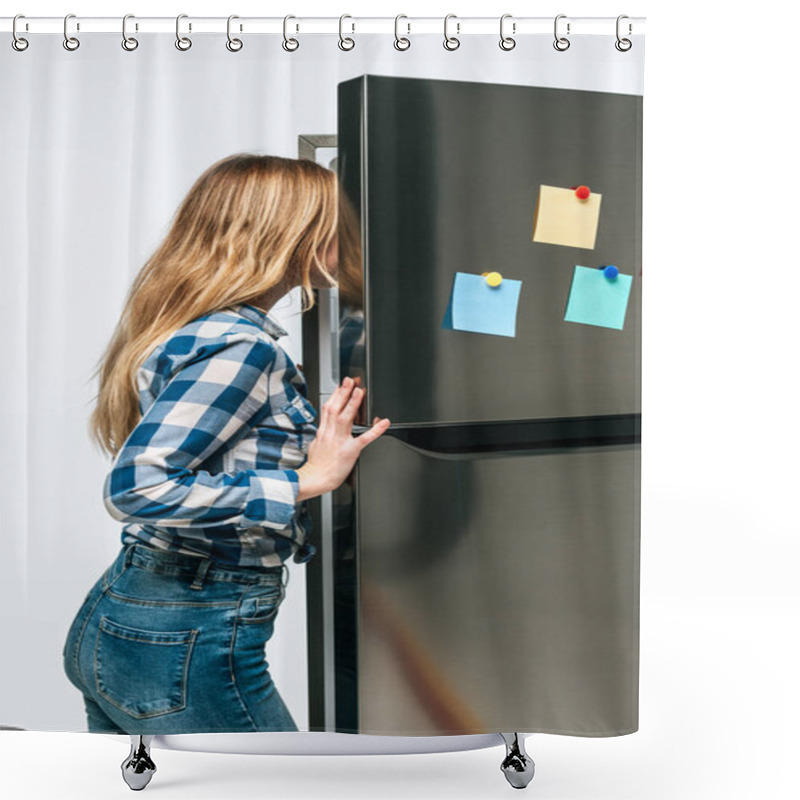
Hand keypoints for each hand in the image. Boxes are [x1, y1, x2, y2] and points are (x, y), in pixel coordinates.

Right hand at [296, 377, 389, 499]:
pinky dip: (375, 430)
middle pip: (335, 409)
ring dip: (352, 404)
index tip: (340, 386)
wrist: (315, 479)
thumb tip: (325, 426)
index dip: (334, 395)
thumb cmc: (316, 466)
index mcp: (323, 432)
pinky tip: (383, 423)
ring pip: (345, 418)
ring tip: (359, 392)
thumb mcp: (315, 445)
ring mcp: (340, 441)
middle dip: (342, 393)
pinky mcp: (349, 451)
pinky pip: (364, 439)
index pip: (328, 409)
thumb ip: (322, 434)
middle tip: (350, 381)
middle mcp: (330, 433)